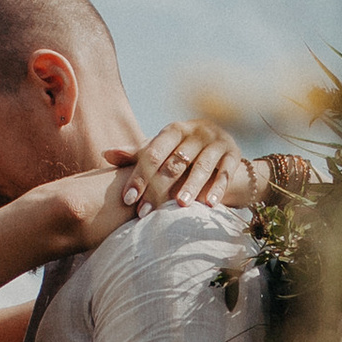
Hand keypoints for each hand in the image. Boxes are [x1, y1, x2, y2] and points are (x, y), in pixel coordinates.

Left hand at [111, 119, 253, 214]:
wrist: (225, 150)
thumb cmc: (186, 152)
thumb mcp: (164, 150)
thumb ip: (137, 154)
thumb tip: (106, 154)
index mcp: (174, 129)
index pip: (153, 153)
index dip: (139, 176)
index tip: (128, 200)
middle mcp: (196, 132)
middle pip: (175, 161)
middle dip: (159, 188)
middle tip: (146, 212)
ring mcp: (217, 141)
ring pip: (201, 165)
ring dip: (191, 186)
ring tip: (180, 205)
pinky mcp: (234, 153)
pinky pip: (226, 171)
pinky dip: (218, 188)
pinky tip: (210, 204)